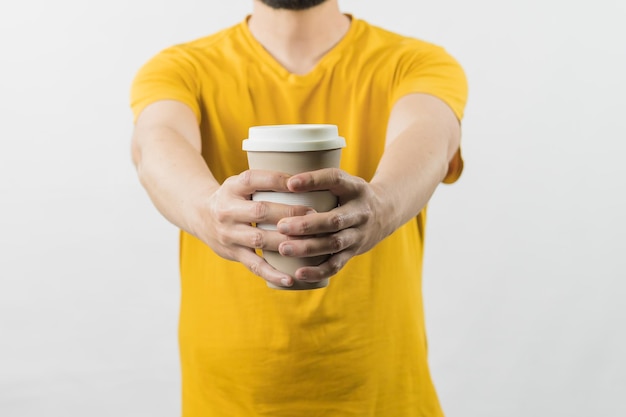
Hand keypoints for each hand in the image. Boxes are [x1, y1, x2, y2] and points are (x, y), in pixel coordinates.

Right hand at [189, 169, 312, 287]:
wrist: (200, 216)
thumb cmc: (234, 197)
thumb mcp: (241, 182)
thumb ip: (265, 181)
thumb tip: (308, 179)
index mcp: (232, 187)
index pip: (255, 179)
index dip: (278, 180)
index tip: (303, 183)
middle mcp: (227, 210)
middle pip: (260, 211)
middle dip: (289, 214)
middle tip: (314, 215)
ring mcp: (229, 234)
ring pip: (260, 239)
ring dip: (286, 243)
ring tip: (311, 243)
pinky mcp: (232, 253)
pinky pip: (254, 265)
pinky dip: (272, 273)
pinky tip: (290, 279)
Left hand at [275, 168, 391, 283]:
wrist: (386, 212)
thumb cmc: (350, 194)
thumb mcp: (343, 180)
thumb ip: (318, 181)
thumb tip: (278, 180)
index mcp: (355, 188)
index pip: (335, 180)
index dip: (314, 181)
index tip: (290, 183)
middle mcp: (360, 212)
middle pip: (334, 220)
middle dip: (307, 224)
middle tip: (281, 225)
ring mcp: (358, 234)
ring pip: (334, 243)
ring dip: (308, 248)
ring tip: (283, 249)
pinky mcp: (354, 252)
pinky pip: (336, 264)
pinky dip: (317, 270)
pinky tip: (298, 273)